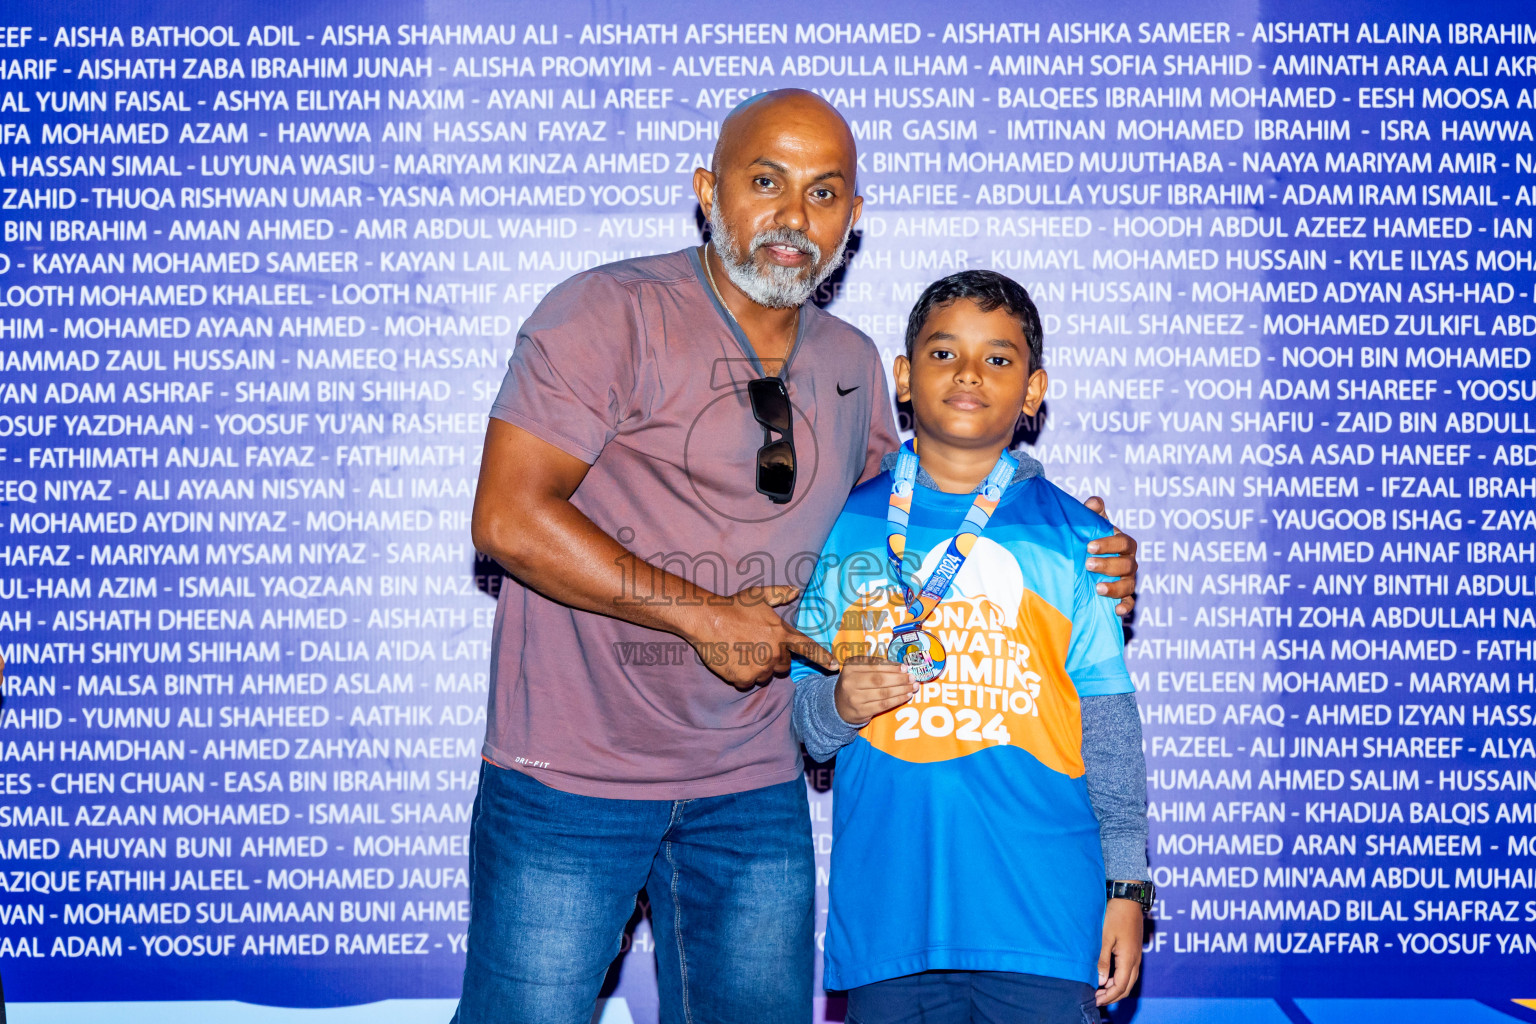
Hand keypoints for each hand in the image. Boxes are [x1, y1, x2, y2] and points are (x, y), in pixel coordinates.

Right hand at [681, 586, 837, 690]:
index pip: (807, 647)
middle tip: (755, 646)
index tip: (834, 666)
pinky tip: (732, 659)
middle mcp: (774, 652)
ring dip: (757, 668)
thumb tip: (795, 590)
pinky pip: (747, 682)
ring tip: (741, 650)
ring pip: (764, 675)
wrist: (708, 620)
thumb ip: (779, 594)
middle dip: (773, 659)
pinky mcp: (744, 678)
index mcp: (781, 633)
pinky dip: (741, 675)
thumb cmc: (733, 606)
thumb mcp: (758, 595)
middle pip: (783, 666)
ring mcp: (760, 667)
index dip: (822, 657)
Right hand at [834, 656, 915, 724]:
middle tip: (912, 678)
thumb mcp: (858, 671)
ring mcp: (855, 698)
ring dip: (901, 690)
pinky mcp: (861, 711)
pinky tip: (906, 696)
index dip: (891, 667)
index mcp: (850, 667)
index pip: (874, 666)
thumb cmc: (854, 684)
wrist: (838, 706)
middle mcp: (850, 682)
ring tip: (912, 686)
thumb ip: (876, 666)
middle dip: (899, 679)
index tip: (905, 668)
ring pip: (883, 693)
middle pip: (880, 680)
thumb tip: (901, 667)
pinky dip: (897, 700)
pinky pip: (883, 705)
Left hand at [1083, 495, 1137, 617]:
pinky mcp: (1123, 597)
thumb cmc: (1087, 541)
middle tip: (1087, 564)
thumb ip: (1091, 513)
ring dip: (1115, 587)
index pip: (1123, 542)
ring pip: (1129, 585)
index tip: (1089, 546)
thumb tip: (1094, 502)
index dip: (1109, 544)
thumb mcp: (1088, 526)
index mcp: (1122, 543)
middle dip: (1108, 565)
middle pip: (1127, 564)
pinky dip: (1125, 607)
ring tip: (1098, 588)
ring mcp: (1127, 580)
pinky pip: (1130, 603)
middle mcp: (1128, 562)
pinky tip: (1116, 610)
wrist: (1082, 563)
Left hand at [1096, 897, 1143, 1005]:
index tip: (1095, 1000)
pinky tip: (1106, 976)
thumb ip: (1102, 960)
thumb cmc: (1115, 915)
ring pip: (1128, 980)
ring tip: (1099, 990)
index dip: (1108, 996)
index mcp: (1129, 959)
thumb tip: (1100, 981)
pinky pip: (1128, 971)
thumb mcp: (1105, 937)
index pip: (1120, 986)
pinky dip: (1118, 979)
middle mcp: (1135, 960)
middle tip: (1096, 999)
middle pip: (1126, 987)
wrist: (1127, 898)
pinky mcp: (1133, 950)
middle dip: (1112, 996)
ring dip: (1115, 988)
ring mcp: (1136, 955)